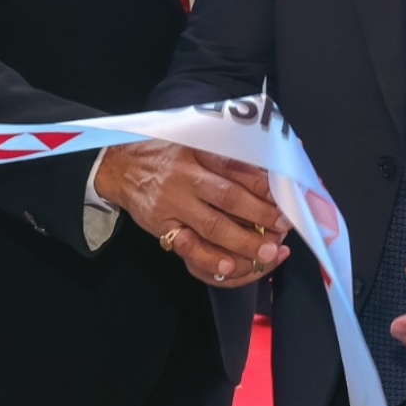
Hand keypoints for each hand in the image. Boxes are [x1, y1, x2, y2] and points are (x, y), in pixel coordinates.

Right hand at [96, 140, 290, 287]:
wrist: (119, 166)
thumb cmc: (166, 152)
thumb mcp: (194, 140)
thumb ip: (227, 151)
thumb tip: (271, 157)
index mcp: (198, 151)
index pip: (237, 167)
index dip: (263, 184)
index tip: (286, 196)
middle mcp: (186, 177)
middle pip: (229, 197)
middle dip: (261, 215)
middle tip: (284, 226)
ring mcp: (173, 204)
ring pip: (213, 226)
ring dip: (244, 242)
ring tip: (269, 252)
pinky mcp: (162, 227)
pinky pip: (188, 247)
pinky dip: (210, 259)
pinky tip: (231, 265)